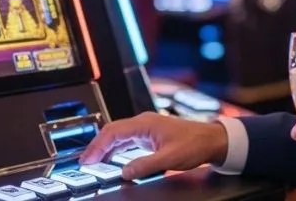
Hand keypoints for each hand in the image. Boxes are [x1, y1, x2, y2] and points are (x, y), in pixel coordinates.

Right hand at [80, 112, 228, 179]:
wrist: (212, 139)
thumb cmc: (195, 143)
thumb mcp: (170, 158)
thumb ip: (145, 165)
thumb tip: (125, 172)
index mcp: (145, 123)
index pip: (113, 131)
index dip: (97, 146)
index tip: (87, 159)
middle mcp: (143, 123)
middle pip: (112, 132)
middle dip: (97, 146)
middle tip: (84, 162)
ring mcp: (146, 128)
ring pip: (118, 136)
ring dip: (105, 148)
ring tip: (94, 162)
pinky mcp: (150, 135)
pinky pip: (126, 140)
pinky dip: (115, 149)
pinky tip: (111, 159)